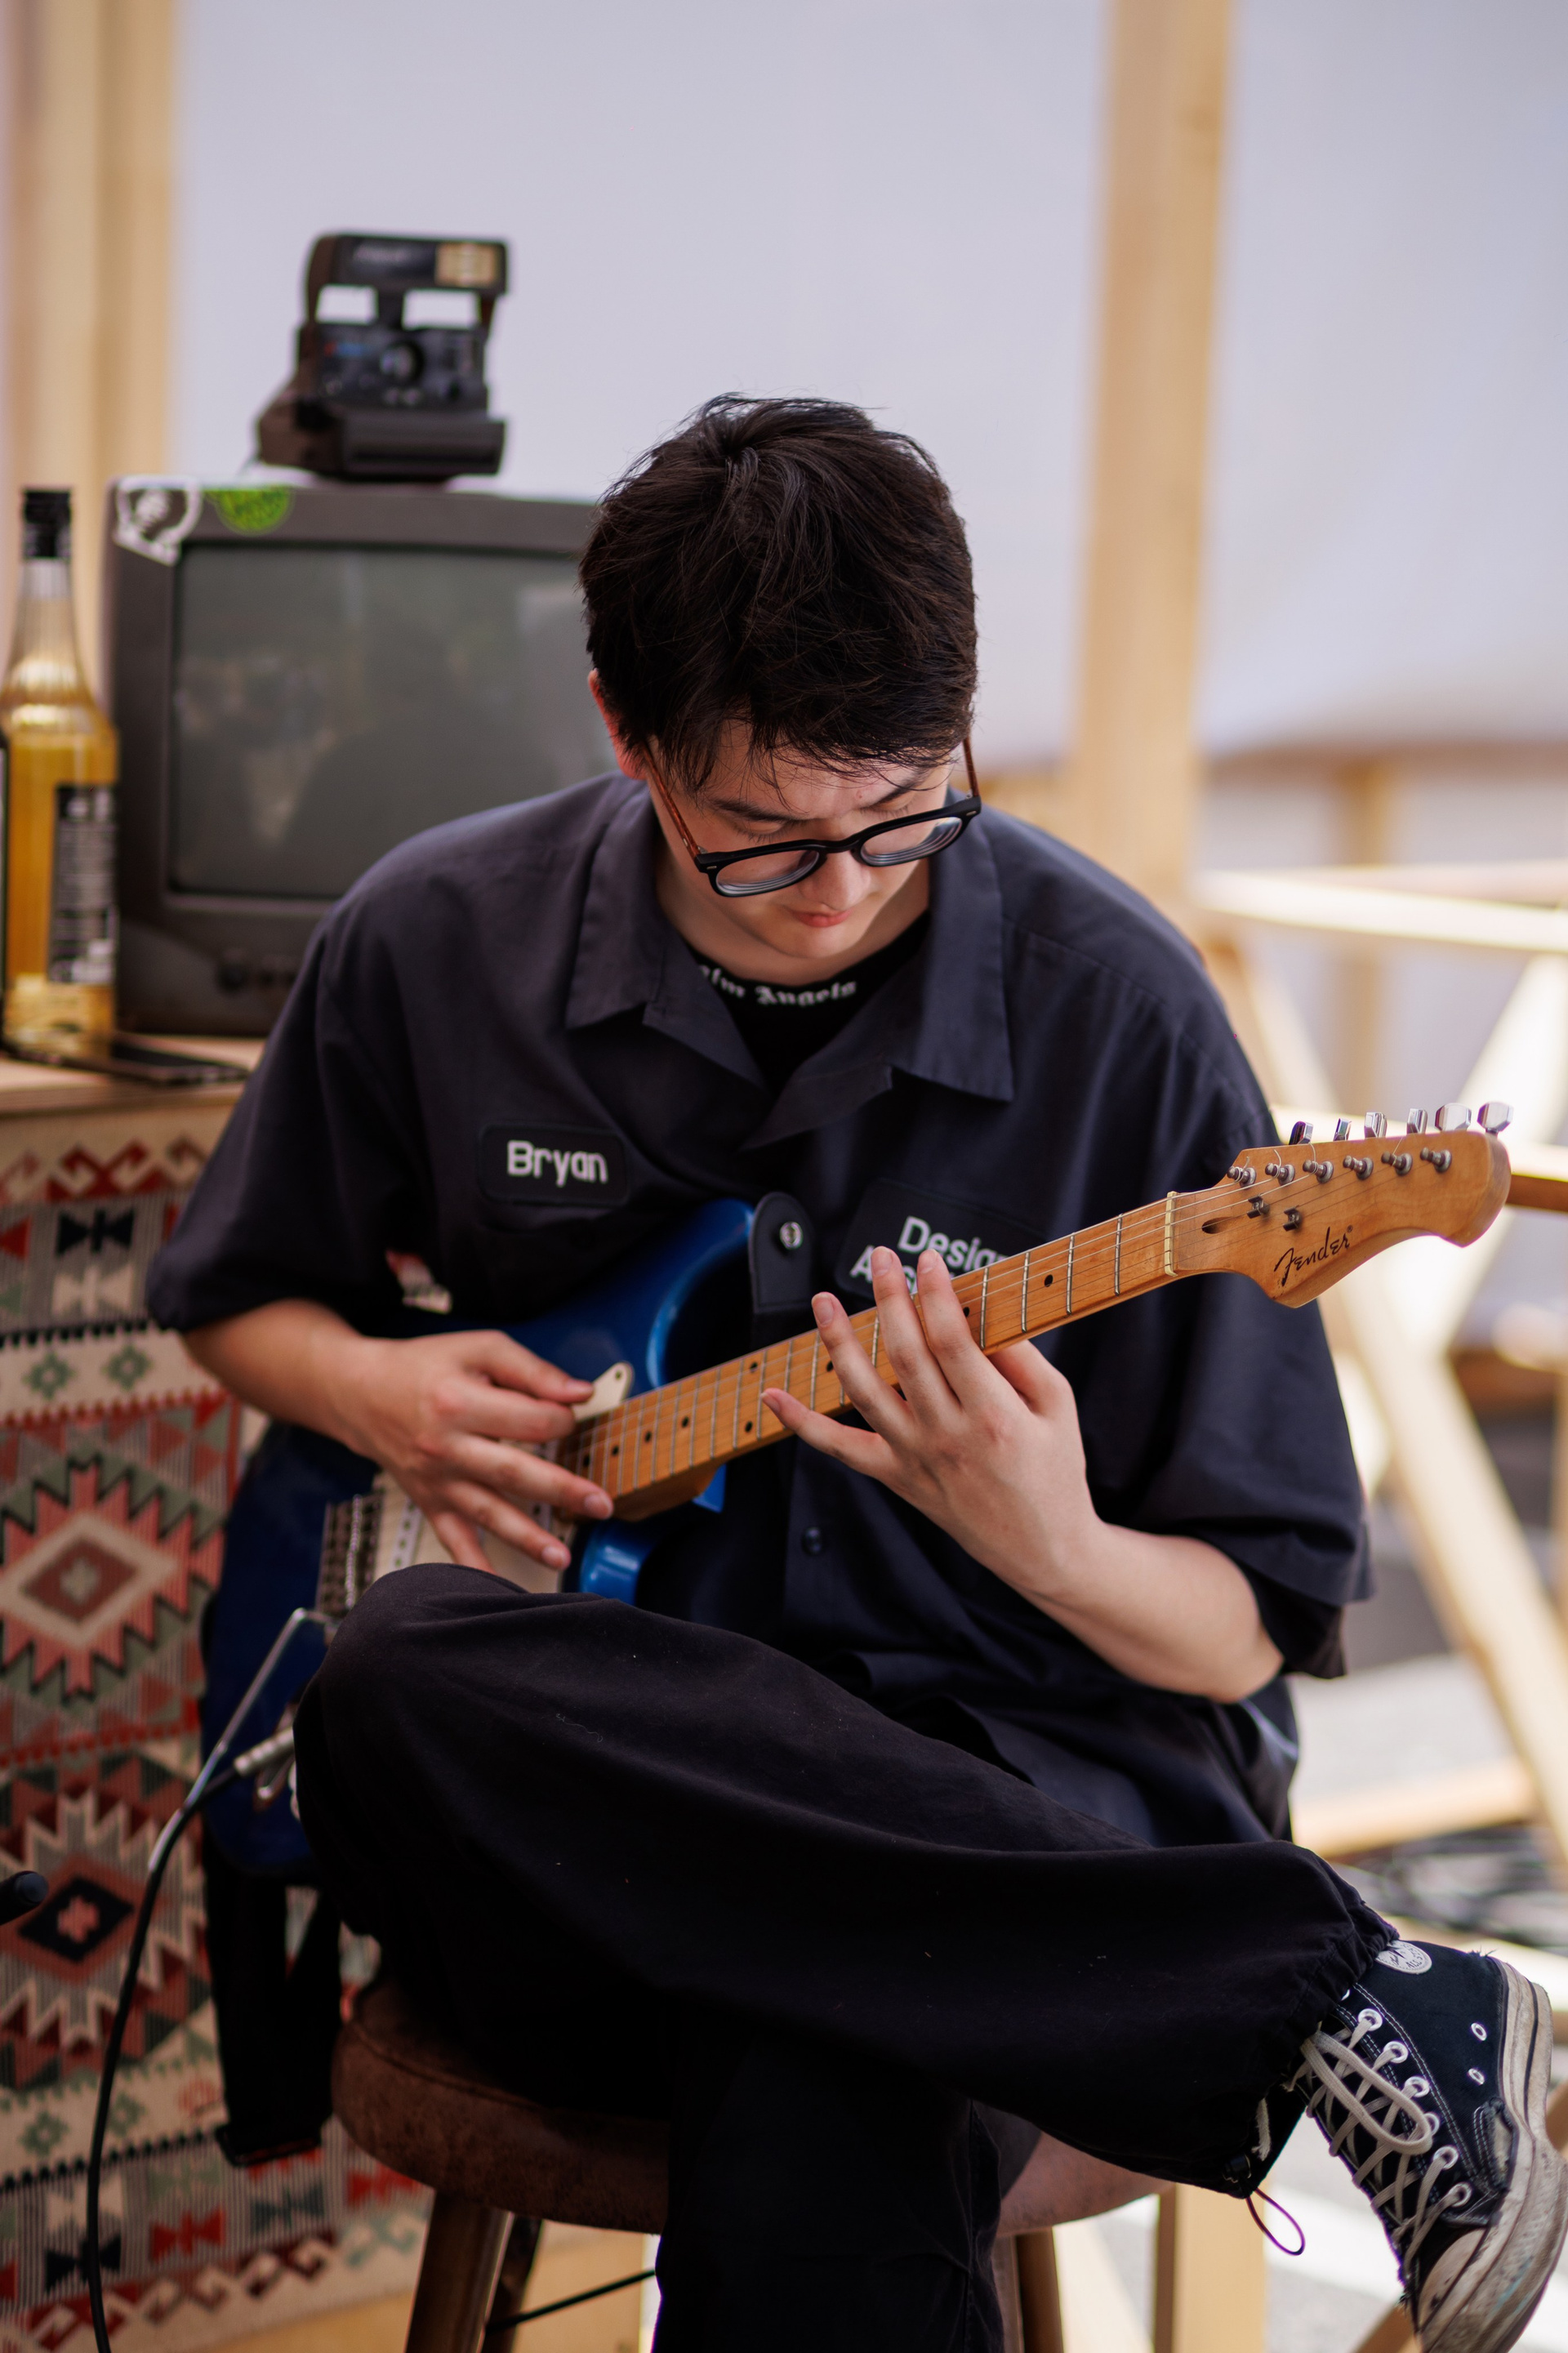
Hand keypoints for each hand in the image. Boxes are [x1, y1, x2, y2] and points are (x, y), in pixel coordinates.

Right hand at [331, 1327, 613, 1574]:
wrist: (361, 1394)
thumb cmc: (424, 1368)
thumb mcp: (478, 1349)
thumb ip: (532, 1370)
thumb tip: (579, 1394)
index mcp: (460, 1402)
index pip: (529, 1420)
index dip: (562, 1419)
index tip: (570, 1417)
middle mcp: (446, 1446)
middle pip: (513, 1472)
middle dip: (562, 1490)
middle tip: (601, 1504)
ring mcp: (437, 1480)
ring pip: (487, 1513)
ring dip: (526, 1539)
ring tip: (561, 1556)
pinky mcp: (430, 1501)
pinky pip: (452, 1539)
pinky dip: (472, 1566)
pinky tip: (496, 1587)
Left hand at [762, 1246, 1090, 1601]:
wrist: (1041, 1548)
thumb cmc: (1056, 1471)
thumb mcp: (1059, 1409)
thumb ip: (1023, 1358)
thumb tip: (979, 1311)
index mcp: (994, 1416)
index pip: (953, 1341)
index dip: (935, 1294)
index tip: (927, 1261)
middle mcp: (948, 1436)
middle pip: (905, 1354)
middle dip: (889, 1298)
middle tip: (880, 1257)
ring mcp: (915, 1458)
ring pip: (864, 1391)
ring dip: (838, 1342)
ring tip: (823, 1301)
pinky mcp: (895, 1477)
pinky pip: (840, 1449)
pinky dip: (802, 1423)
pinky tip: (773, 1396)